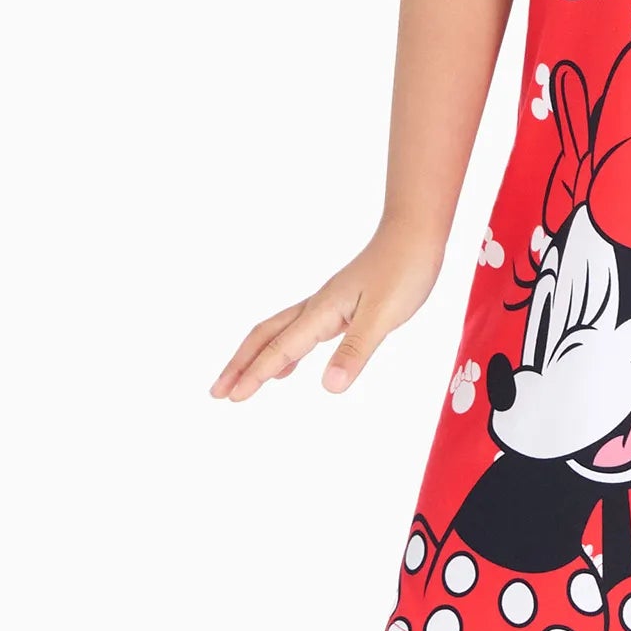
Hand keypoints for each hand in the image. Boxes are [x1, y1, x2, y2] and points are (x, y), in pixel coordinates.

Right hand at [210, 223, 439, 402]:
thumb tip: (329, 387)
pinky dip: (284, 351)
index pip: (281, 347)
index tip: (232, 397)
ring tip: (240, 383)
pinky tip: (288, 366)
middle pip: (265, 336)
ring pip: (278, 332)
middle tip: (216, 392)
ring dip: (256, 357)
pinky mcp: (338, 305)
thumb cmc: (403, 270)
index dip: (256, 374)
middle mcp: (317, 307)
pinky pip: (299, 331)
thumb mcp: (384, 315)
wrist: (413, 233)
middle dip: (239, 365)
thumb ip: (356, 350)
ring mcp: (325, 305)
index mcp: (322, 311)